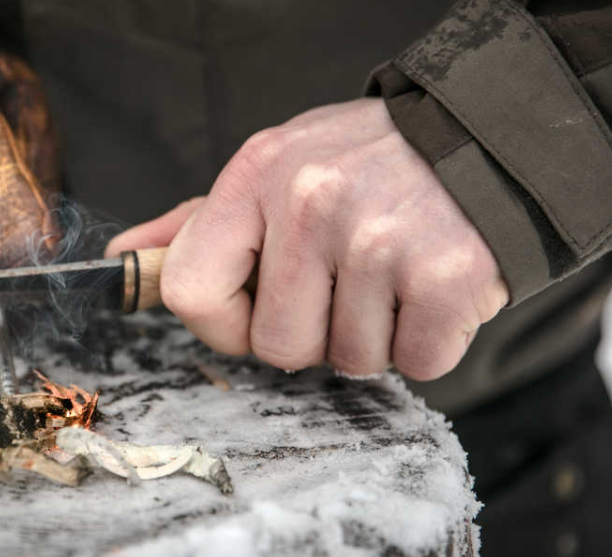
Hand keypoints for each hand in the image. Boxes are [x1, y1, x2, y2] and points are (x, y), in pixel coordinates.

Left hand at [107, 99, 508, 379]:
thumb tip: (123, 257)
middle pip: (276, 345)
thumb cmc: (369, 164)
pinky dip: (428, 342)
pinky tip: (432, 289)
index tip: (254, 314)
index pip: (188, 291)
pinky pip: (415, 363)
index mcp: (255, 175)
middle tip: (348, 283)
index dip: (221, 324)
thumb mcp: (277, 166)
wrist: (487, 138)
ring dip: (375, 335)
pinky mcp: (448, 276)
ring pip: (349, 361)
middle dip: (314, 333)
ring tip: (395, 275)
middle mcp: (311, 203)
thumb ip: (200, 222)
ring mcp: (380, 240)